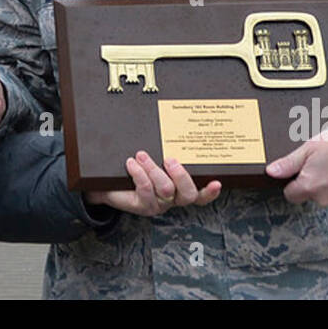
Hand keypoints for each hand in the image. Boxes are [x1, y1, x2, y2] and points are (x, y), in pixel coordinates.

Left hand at [84, 151, 221, 216]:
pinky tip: (132, 163)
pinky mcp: (142, 206)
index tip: (217, 182)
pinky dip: (139, 173)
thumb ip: (167, 149)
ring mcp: (159, 204)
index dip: (210, 191)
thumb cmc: (136, 167)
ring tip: (141, 155)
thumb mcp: (154, 156)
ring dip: (154, 169)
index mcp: (181, 188)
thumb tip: (176, 122)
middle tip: (169, 159)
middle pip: (188, 194)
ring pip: (165, 190)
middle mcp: (173, 198)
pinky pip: (145, 189)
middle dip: (181, 175)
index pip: (201, 194)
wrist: (110, 182)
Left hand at [265, 133, 327, 209]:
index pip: (291, 195)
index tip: (302, 173)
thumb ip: (288, 164)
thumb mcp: (309, 148)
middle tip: (324, 165)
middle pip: (311, 196)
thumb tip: (272, 171)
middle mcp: (324, 199)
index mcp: (309, 187)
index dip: (294, 184)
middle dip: (314, 184)